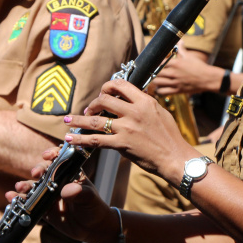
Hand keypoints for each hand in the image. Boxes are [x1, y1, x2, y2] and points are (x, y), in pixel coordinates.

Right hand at [6, 148, 116, 242]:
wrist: (92, 229)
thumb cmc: (94, 208)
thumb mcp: (89, 199)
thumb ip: (80, 193)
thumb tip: (67, 190)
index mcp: (70, 173)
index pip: (60, 159)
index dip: (52, 154)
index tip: (47, 156)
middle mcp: (57, 181)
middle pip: (44, 171)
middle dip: (37, 170)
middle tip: (35, 174)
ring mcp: (48, 194)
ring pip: (33, 186)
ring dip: (25, 185)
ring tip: (20, 187)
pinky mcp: (42, 208)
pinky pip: (28, 202)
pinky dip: (18, 199)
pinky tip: (10, 197)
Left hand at [63, 79, 195, 185]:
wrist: (175, 158)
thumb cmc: (170, 137)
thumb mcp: (160, 112)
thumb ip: (145, 102)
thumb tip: (135, 94)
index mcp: (144, 101)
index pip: (121, 85)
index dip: (107, 86)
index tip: (103, 92)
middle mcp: (134, 112)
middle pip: (105, 99)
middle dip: (93, 103)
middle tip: (89, 108)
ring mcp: (126, 128)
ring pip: (95, 119)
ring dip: (78, 119)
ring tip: (67, 120)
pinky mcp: (121, 144)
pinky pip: (96, 140)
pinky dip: (81, 138)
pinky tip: (71, 138)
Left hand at [151, 44, 219, 94]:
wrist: (208, 78)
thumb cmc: (199, 66)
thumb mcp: (189, 56)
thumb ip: (182, 49)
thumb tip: (179, 41)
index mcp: (175, 63)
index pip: (159, 63)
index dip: (154, 63)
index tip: (152, 64)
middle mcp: (173, 73)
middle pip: (155, 73)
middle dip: (152, 73)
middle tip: (151, 72)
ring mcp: (175, 82)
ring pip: (157, 83)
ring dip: (154, 82)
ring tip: (154, 80)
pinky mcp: (177, 90)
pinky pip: (163, 92)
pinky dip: (159, 91)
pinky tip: (159, 88)